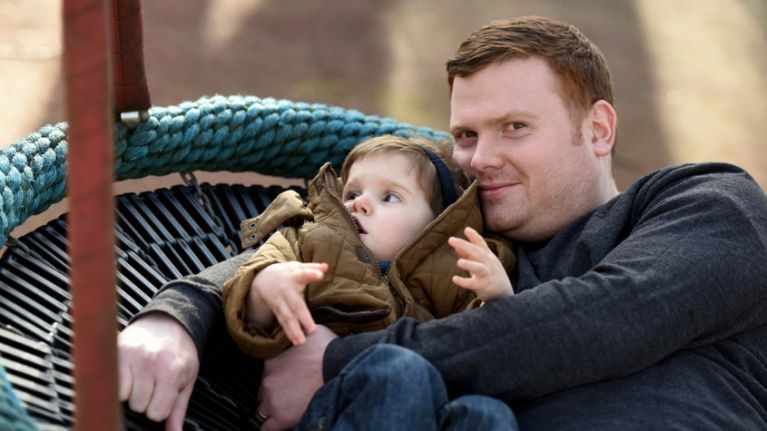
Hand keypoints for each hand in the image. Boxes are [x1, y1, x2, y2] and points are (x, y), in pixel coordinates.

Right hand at [117, 313, 198, 430]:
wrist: (169, 322)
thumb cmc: (179, 354)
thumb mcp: (187, 380)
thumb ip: (178, 410)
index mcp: (172, 371)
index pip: (156, 413)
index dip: (158, 409)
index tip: (162, 397)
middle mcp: (151, 362)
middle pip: (138, 405)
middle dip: (144, 400)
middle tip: (151, 384)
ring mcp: (132, 354)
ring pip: (122, 396)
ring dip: (130, 392)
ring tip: (139, 378)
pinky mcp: (118, 349)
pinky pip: (111, 382)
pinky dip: (118, 383)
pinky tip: (127, 373)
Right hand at [249, 262, 327, 344]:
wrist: (261, 279)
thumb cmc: (286, 273)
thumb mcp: (297, 267)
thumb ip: (312, 268)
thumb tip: (326, 266)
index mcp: (294, 276)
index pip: (303, 274)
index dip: (311, 274)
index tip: (320, 275)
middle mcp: (286, 290)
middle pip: (295, 304)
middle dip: (303, 317)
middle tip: (312, 330)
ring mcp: (280, 301)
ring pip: (287, 317)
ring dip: (294, 330)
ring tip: (302, 341)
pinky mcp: (276, 310)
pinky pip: (282, 322)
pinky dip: (289, 332)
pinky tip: (296, 341)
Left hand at [258, 325, 337, 430]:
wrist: (340, 367)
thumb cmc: (330, 351)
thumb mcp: (312, 332)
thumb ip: (301, 334)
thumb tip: (305, 330)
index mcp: (272, 362)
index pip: (268, 375)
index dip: (280, 378)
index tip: (290, 381)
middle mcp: (268, 380)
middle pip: (264, 392)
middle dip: (276, 394)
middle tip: (293, 394)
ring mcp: (273, 400)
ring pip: (263, 410)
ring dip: (274, 410)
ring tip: (290, 409)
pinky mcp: (281, 417)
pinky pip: (267, 428)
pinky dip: (273, 426)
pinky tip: (284, 423)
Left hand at [449, 226, 513, 300]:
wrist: (503, 292)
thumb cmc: (489, 274)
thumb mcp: (481, 262)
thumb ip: (468, 254)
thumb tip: (456, 246)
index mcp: (487, 256)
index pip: (481, 244)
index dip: (474, 236)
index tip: (466, 229)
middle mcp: (488, 263)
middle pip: (478, 252)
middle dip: (465, 245)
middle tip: (451, 240)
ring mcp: (487, 274)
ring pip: (479, 268)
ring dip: (469, 264)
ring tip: (458, 262)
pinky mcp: (483, 286)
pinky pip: (473, 284)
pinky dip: (464, 281)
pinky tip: (454, 279)